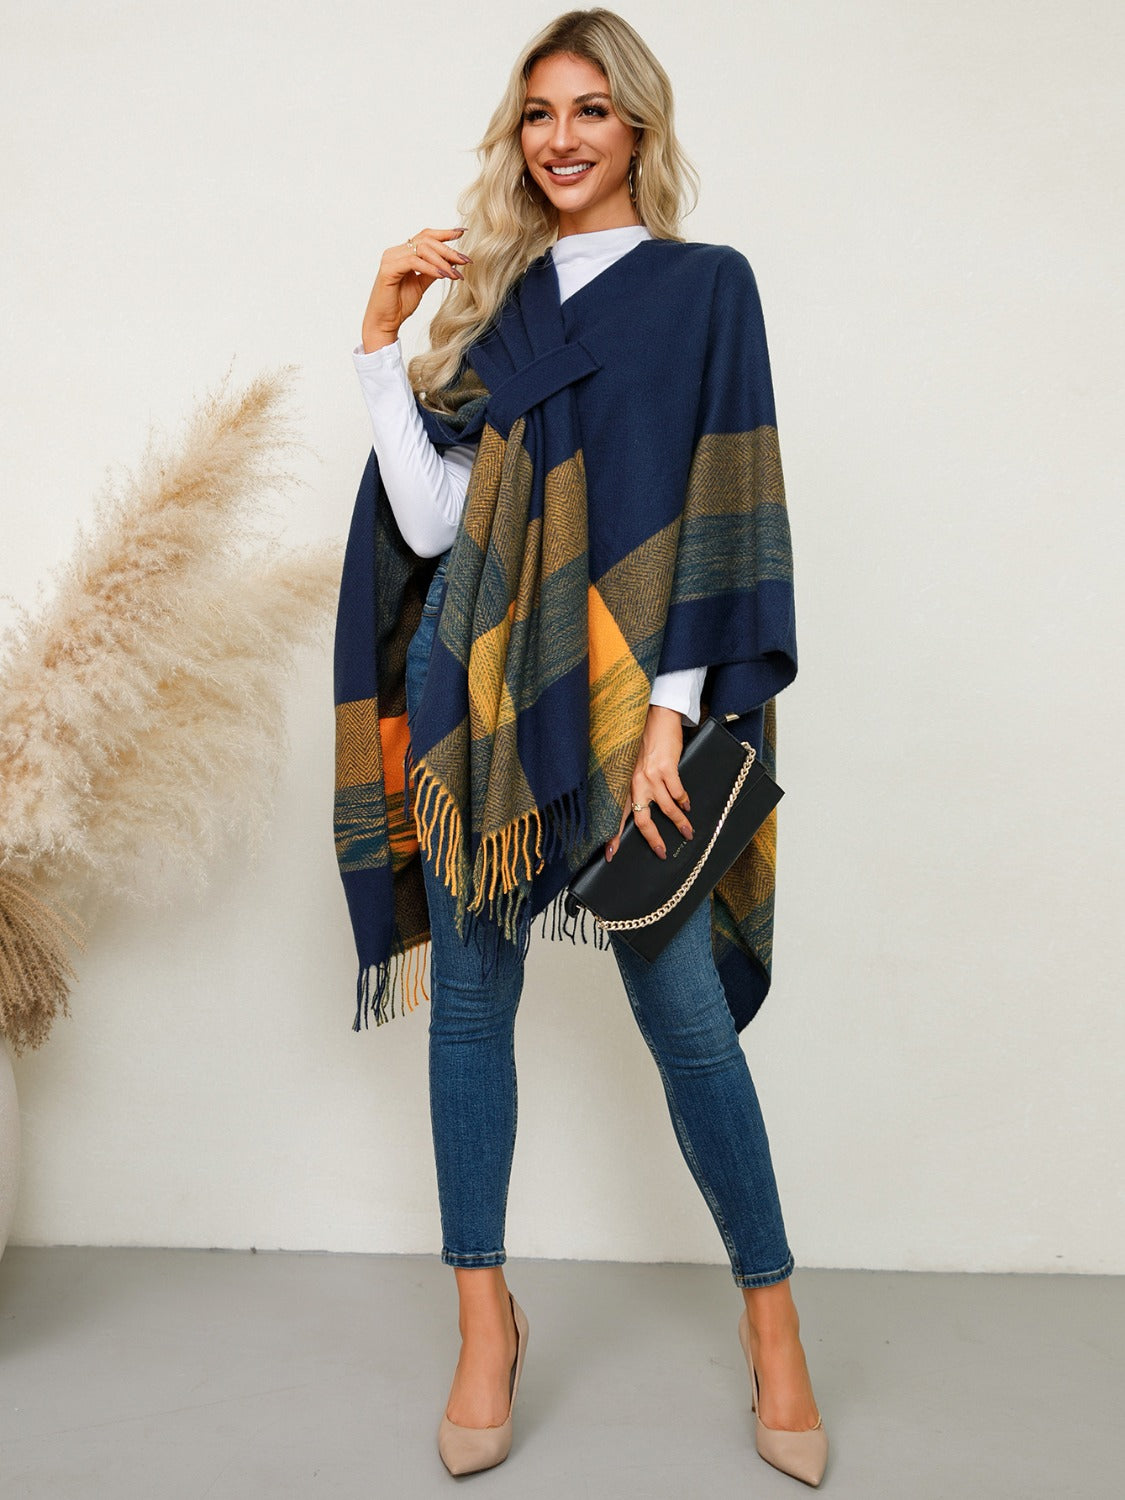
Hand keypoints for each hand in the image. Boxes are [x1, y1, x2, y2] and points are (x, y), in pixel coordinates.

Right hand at [360, 227, 471, 350]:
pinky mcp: (388, 270)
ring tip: (456, 274)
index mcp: (402, 253)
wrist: (384, 323)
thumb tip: (451, 261)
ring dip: (443, 261)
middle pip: (426, 240)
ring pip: (422, 249)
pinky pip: (414, 262)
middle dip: (449, 250)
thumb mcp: (421, 284)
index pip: (425, 236)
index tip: (462, 233)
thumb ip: (433, 271)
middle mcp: (395, 252)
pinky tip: (443, 276)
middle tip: (465, 261)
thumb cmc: (399, 305)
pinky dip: (431, 268)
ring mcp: (390, 259)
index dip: (444, 233)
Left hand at [606, 705, 692, 860]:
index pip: (615, 814)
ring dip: (679, 823)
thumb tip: (639, 807)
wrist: (657, 717)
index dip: (612, 836)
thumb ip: (633, 784)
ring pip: (665, 809)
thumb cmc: (643, 739)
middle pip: (642, 820)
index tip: (610, 855)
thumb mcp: (632, 764)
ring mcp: (651, 775)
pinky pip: (677, 793)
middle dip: (653, 839)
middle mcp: (635, 781)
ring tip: (687, 832)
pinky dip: (684, 802)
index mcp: (624, 782)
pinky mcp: (667, 768)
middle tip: (662, 852)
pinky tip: (687, 806)